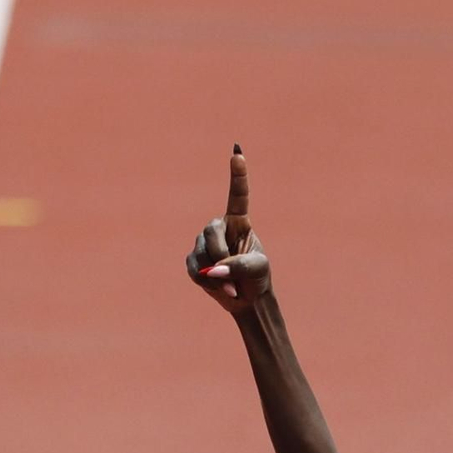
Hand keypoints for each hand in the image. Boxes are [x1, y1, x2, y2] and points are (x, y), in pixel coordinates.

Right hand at [186, 144, 270, 312]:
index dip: (238, 176)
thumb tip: (214, 270)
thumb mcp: (257, 269)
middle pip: (210, 233)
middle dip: (220, 256)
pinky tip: (220, 288)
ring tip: (231, 286)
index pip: (238, 196)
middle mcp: (220, 227)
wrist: (247, 298)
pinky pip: (194, 268)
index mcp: (239, 222)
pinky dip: (206, 282)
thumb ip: (239, 266)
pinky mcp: (194, 259)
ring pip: (201, 254)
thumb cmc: (257, 278)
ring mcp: (204, 242)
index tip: (238, 154)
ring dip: (216, 275)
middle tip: (231, 275)